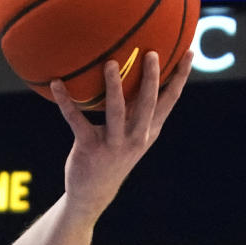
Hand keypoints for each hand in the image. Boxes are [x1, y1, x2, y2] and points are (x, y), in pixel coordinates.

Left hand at [52, 49, 192, 221]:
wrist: (93, 192)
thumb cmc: (113, 154)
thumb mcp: (131, 134)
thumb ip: (136, 109)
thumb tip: (133, 72)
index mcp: (149, 130)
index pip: (170, 100)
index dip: (181, 76)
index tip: (189, 52)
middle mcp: (135, 137)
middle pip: (148, 103)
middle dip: (151, 78)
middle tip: (151, 53)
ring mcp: (113, 144)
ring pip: (115, 111)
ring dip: (113, 87)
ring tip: (110, 63)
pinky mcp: (89, 147)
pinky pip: (76, 120)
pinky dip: (65, 101)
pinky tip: (56, 84)